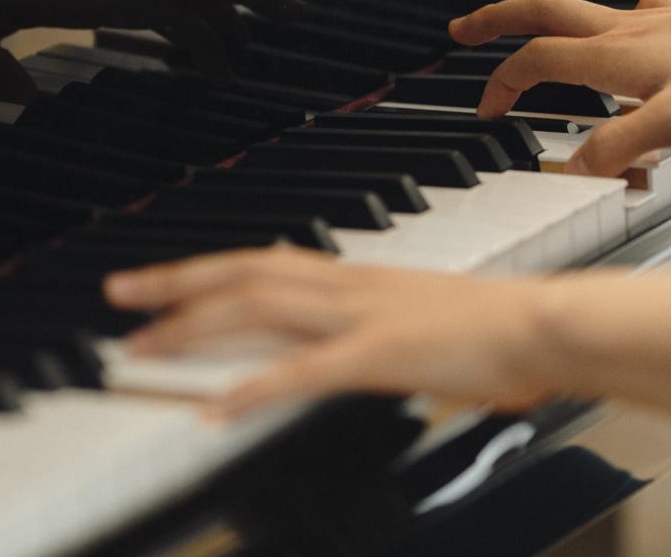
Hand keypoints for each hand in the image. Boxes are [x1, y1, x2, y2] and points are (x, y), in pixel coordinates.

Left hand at [105, 248, 670, 423]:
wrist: (550, 321)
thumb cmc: (508, 327)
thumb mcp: (437, 323)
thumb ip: (396, 331)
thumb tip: (372, 348)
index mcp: (368, 278)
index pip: (276, 262)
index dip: (217, 269)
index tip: (173, 279)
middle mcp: (356, 285)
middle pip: (250, 272)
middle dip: (179, 282)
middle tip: (120, 293)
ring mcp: (364, 315)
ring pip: (260, 306)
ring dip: (193, 324)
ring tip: (139, 344)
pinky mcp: (379, 351)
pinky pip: (301, 368)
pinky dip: (251, 386)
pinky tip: (213, 408)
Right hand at [448, 0, 670, 175]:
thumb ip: (622, 144)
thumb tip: (574, 166)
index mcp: (615, 54)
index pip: (538, 61)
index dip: (502, 85)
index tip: (485, 113)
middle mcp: (628, 30)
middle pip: (545, 12)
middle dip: (498, 20)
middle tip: (462, 27)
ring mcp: (660, 22)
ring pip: (587, 12)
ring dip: (549, 21)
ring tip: (534, 32)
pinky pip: (641, 14)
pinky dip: (619, 21)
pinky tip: (638, 25)